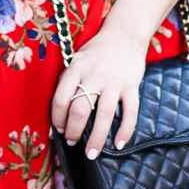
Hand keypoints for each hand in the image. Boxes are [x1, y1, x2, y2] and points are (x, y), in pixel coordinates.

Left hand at [51, 25, 147, 158]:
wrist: (124, 35)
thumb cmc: (96, 51)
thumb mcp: (76, 59)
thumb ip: (67, 79)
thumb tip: (57, 109)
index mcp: (76, 67)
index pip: (60, 98)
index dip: (57, 118)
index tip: (58, 130)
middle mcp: (94, 75)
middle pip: (79, 110)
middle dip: (73, 131)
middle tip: (72, 142)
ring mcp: (114, 81)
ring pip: (104, 115)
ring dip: (96, 138)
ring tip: (91, 153)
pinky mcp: (131, 86)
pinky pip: (130, 112)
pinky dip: (125, 130)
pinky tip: (119, 144)